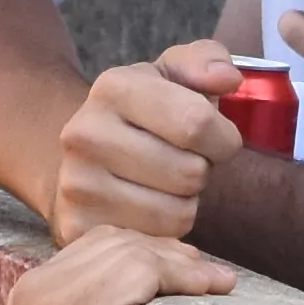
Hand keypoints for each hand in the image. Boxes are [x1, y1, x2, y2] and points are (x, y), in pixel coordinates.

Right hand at [0, 227, 236, 304]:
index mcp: (25, 295)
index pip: (91, 249)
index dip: (141, 254)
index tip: (181, 272)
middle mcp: (37, 285)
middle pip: (113, 240)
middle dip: (163, 251)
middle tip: (206, 273)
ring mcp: (60, 296)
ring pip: (134, 250)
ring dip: (183, 262)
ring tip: (218, 281)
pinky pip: (149, 270)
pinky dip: (188, 275)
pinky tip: (216, 290)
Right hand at [51, 47, 245, 237]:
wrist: (81, 158)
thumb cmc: (144, 116)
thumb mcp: (172, 77)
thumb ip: (206, 61)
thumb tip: (227, 79)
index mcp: (112, 87)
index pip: (197, 123)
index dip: (224, 139)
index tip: (215, 140)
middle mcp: (84, 133)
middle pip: (191, 173)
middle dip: (201, 171)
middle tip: (182, 163)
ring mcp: (76, 184)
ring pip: (177, 213)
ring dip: (185, 204)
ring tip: (165, 186)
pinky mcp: (76, 228)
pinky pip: (156, 243)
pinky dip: (164, 232)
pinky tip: (148, 211)